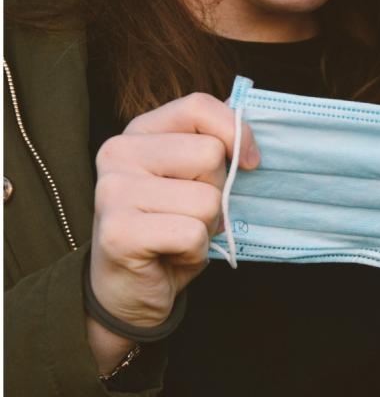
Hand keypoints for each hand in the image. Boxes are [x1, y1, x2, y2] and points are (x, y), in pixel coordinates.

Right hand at [87, 93, 259, 370]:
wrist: (130, 289)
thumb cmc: (170, 230)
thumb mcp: (195, 181)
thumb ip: (215, 152)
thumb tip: (250, 146)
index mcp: (139, 132)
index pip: (198, 106)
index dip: (236, 132)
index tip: (251, 164)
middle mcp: (117, 152)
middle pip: (210, 155)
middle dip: (217, 193)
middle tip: (189, 214)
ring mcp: (113, 191)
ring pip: (207, 200)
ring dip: (206, 227)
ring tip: (178, 236)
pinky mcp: (119, 231)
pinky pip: (193, 233)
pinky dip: (194, 252)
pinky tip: (170, 255)